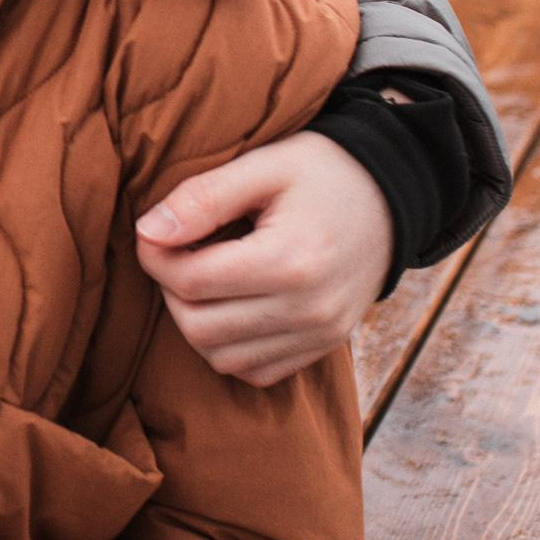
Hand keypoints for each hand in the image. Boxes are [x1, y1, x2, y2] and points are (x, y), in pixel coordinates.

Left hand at [136, 130, 393, 387]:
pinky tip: (232, 305)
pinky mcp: (324, 347)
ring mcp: (320, 335)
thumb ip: (203, 198)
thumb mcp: (264, 166)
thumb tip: (147, 233)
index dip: (156, 257)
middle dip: (172, 291)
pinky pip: (255, 372)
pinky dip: (230, 347)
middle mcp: (309, 310)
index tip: (153, 233)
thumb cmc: (322, 173)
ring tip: (206, 277)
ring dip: (196, 322)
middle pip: (199, 327)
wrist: (392, 195)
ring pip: (221, 358)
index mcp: (290, 260)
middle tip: (179, 254)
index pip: (191, 281)